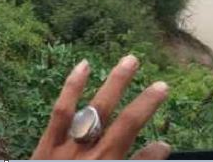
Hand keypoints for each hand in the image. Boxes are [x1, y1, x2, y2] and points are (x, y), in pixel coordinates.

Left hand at [31, 56, 170, 159]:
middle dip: (144, 102)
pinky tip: (83, 66)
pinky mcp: (47, 144)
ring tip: (130, 61)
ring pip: (95, 109)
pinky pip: (61, 111)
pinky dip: (72, 87)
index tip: (165, 119)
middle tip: (163, 84)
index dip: (153, 132)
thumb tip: (161, 147)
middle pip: (122, 122)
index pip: (140, 147)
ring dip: (114, 84)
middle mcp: (92, 156)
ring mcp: (68, 148)